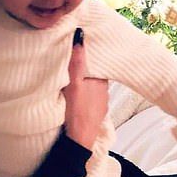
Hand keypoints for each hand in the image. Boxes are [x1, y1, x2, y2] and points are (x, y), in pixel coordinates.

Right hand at [62, 30, 107, 150]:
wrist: (79, 140)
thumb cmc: (77, 111)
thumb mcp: (74, 83)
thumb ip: (77, 61)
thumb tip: (80, 37)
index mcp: (102, 81)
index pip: (97, 62)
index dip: (89, 54)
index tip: (79, 47)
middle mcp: (104, 91)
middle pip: (94, 74)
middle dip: (86, 68)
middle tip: (72, 60)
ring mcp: (100, 103)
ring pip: (91, 86)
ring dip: (84, 81)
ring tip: (72, 75)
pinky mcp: (94, 113)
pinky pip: (89, 98)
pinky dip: (83, 93)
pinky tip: (75, 94)